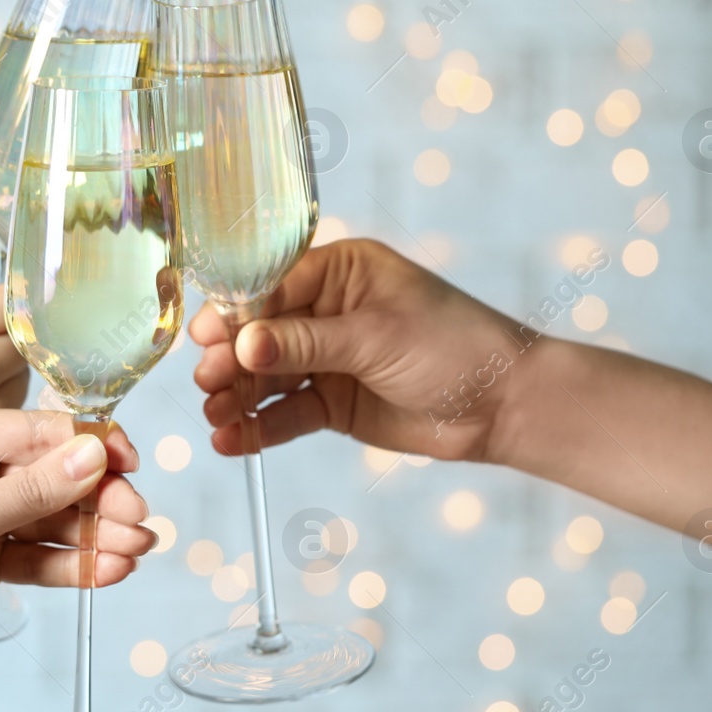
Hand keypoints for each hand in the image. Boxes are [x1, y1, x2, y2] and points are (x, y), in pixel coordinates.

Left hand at [0, 408, 155, 681]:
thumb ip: (26, 492)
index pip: (39, 431)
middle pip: (57, 475)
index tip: (132, 468)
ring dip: (97, 534)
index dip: (90, 448)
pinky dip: (75, 564)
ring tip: (134, 553)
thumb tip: (92, 456)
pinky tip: (108, 572)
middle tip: (139, 524)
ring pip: (55, 518)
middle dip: (101, 498)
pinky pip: (41, 555)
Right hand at [191, 238, 531, 462]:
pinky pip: (287, 414)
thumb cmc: (455, 346)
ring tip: (215, 416)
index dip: (237, 313)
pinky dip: (259, 428)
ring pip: (268, 376)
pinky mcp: (334, 404)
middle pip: (261, 333)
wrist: (506, 405)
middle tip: (209, 382)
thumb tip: (243, 344)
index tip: (206, 337)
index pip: (271, 287)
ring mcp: (328, 359)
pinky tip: (232, 440)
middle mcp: (327, 311)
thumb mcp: (376, 336)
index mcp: (340, 271)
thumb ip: (306, 343)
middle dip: (232, 358)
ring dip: (239, 396)